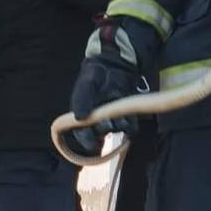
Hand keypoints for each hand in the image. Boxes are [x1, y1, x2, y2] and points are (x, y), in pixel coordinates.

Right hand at [68, 22, 140, 154]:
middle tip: (107, 122)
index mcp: (83, 117)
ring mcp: (113, 120)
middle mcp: (97, 122)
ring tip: (119, 117)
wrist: (115, 66)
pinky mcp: (127, 117)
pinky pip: (131, 128)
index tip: (93, 144)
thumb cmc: (95, 76)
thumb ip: (81, 99)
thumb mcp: (86, 84)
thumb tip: (79, 118)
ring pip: (116, 131)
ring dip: (118, 126)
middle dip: (104, 130)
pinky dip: (131, 124)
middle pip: (101, 134)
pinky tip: (129, 115)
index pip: (83, 135)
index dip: (87, 142)